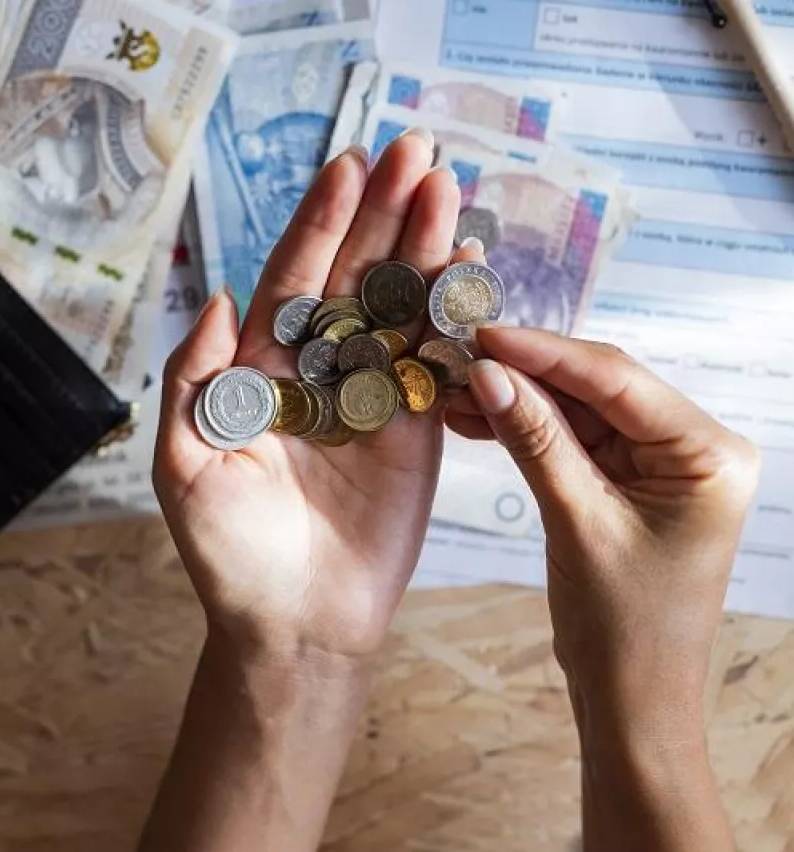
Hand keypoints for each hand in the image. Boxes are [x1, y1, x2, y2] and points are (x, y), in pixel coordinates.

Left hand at [153, 129, 475, 667]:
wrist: (295, 625)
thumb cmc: (228, 554)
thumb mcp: (184, 467)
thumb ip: (191, 383)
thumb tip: (215, 299)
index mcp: (257, 372)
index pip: (289, 281)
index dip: (318, 225)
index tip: (345, 168)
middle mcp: (315, 373)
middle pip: (352, 277)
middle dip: (381, 213)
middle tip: (414, 149)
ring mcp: (369, 397)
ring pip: (398, 307)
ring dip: (423, 246)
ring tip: (447, 185)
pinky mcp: (416, 430)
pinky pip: (436, 362)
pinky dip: (454, 314)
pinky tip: (468, 262)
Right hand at [450, 330, 759, 733]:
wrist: (633, 697)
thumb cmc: (623, 626)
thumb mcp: (576, 523)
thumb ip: (534, 440)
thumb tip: (488, 373)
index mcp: (708, 454)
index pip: (618, 380)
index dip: (546, 352)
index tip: (484, 332)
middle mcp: (694, 448)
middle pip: (599, 386)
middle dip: (526, 371)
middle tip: (457, 352)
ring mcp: (660, 464)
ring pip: (579, 409)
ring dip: (517, 398)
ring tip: (453, 385)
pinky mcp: (629, 481)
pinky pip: (572, 438)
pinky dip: (525, 428)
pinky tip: (476, 417)